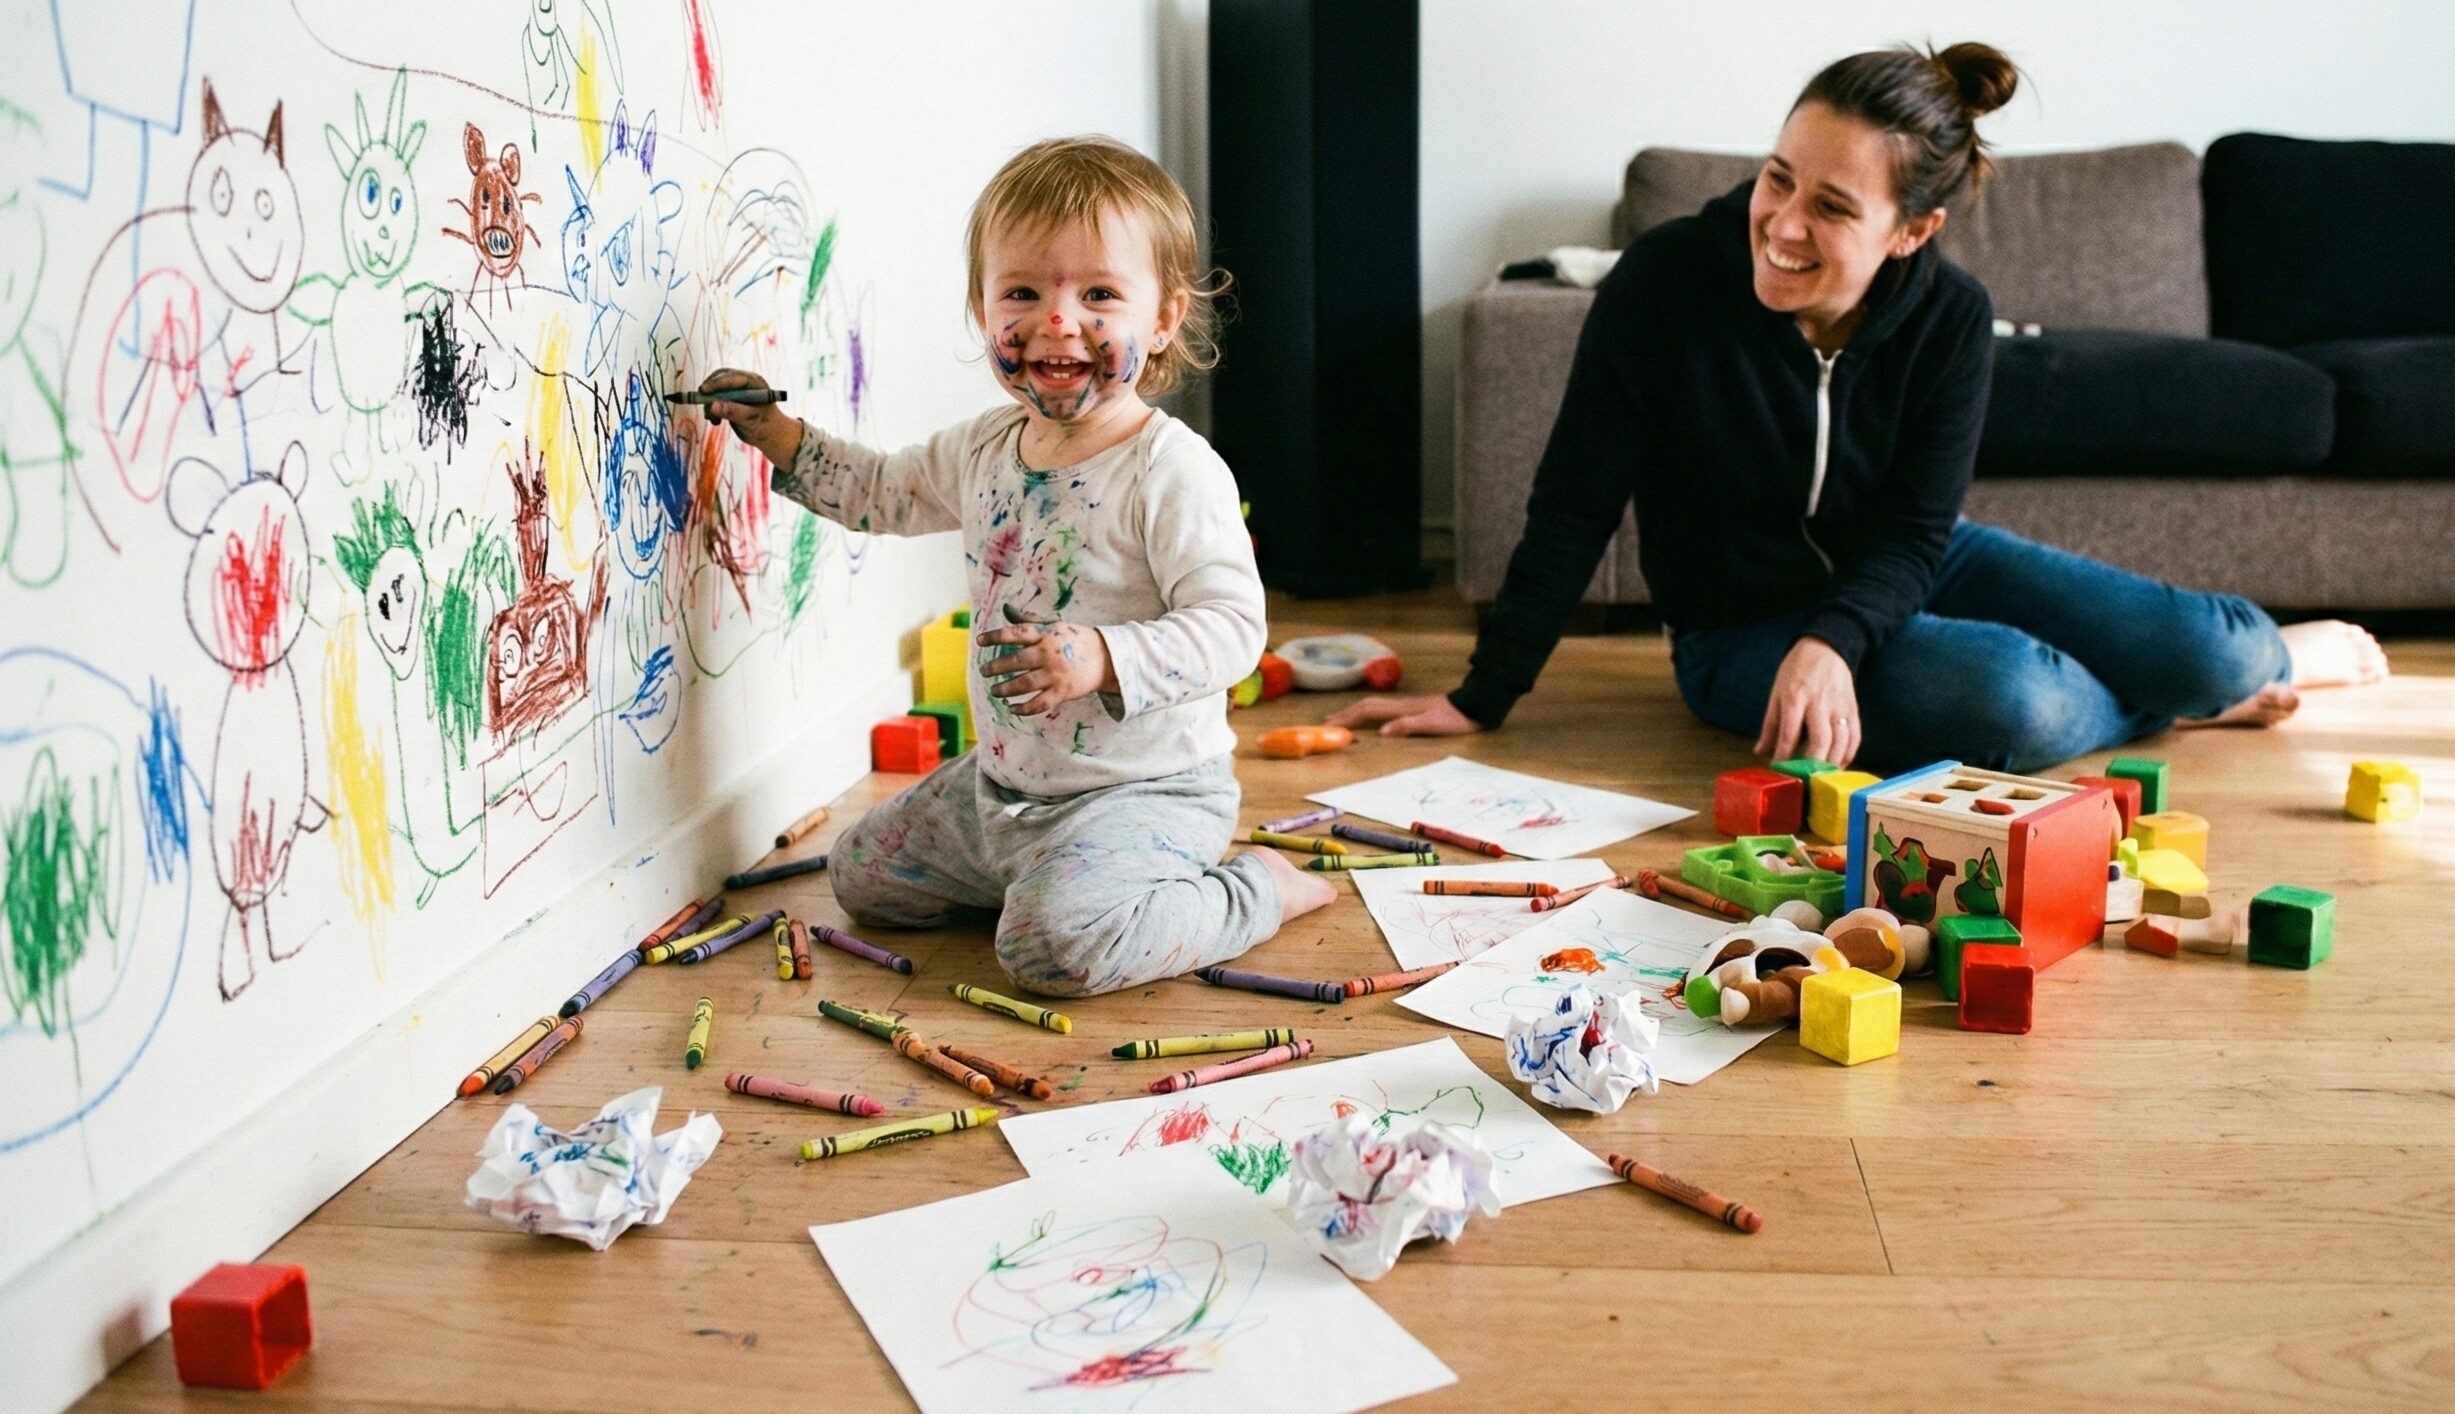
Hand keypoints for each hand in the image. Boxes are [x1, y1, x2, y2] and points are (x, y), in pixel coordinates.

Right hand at [694, 368, 803, 467]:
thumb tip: (712, 405)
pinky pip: (714, 400)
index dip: (716, 383)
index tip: (703, 390)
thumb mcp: (751, 419)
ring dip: (709, 403)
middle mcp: (744, 383)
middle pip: (720, 379)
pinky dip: (712, 410)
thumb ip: (733, 411)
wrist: (770, 436)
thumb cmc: (766, 426)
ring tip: (713, 420)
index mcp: (754, 382)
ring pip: (715, 390)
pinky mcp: (729, 399)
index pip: (732, 378)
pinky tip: (716, 422)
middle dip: (709, 391)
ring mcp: (736, 390)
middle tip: (700, 400)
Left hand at [975, 620, 1115, 714]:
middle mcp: (1049, 654)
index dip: (995, 636)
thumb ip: (1029, 621)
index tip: (979, 641)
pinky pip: (1038, 704)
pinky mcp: (1062, 692)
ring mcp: (1056, 674)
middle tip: (984, 671)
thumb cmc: (1076, 640)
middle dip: (995, 667)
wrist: (1107, 658)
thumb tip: (1006, 609)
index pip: (1015, 634)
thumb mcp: (1055, 625)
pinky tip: (1012, 708)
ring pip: (1024, 684)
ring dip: (1005, 689)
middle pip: (1016, 661)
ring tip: (994, 691)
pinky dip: (1023, 709)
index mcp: (1046, 635)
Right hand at [1324, 693, 1481, 737]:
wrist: (1475, 703)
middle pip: (1366, 705)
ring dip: (1354, 710)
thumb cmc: (1455, 717)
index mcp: (1402, 709)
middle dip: (1346, 713)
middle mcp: (1401, 704)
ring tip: (1340, 717)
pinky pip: (1382, 709)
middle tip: (1326, 721)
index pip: (1369, 711)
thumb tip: (1381, 732)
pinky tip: (1370, 717)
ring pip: (1373, 705)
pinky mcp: (1412, 708)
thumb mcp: (1432, 724)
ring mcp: (1406, 705)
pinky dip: (1369, 712)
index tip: (1331, 726)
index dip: (1349, 718)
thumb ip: (1407, 726)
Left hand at [1755, 636, 1860, 767]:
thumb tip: (1760, 752)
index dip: (1784, 754)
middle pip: (1820, 738)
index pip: (1789, 732)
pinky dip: (1849, 753)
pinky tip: (1840, 764)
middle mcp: (1819, 702)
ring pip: (1841, 740)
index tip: (1779, 770)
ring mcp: (1839, 706)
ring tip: (1823, 777)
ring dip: (1833, 762)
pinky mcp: (1853, 708)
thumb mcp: (1777, 692)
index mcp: (1795, 697)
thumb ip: (1770, 725)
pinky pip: (1855, 735)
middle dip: (1814, 762)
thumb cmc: (1797, 670)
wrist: (1826, 647)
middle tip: (1806, 778)